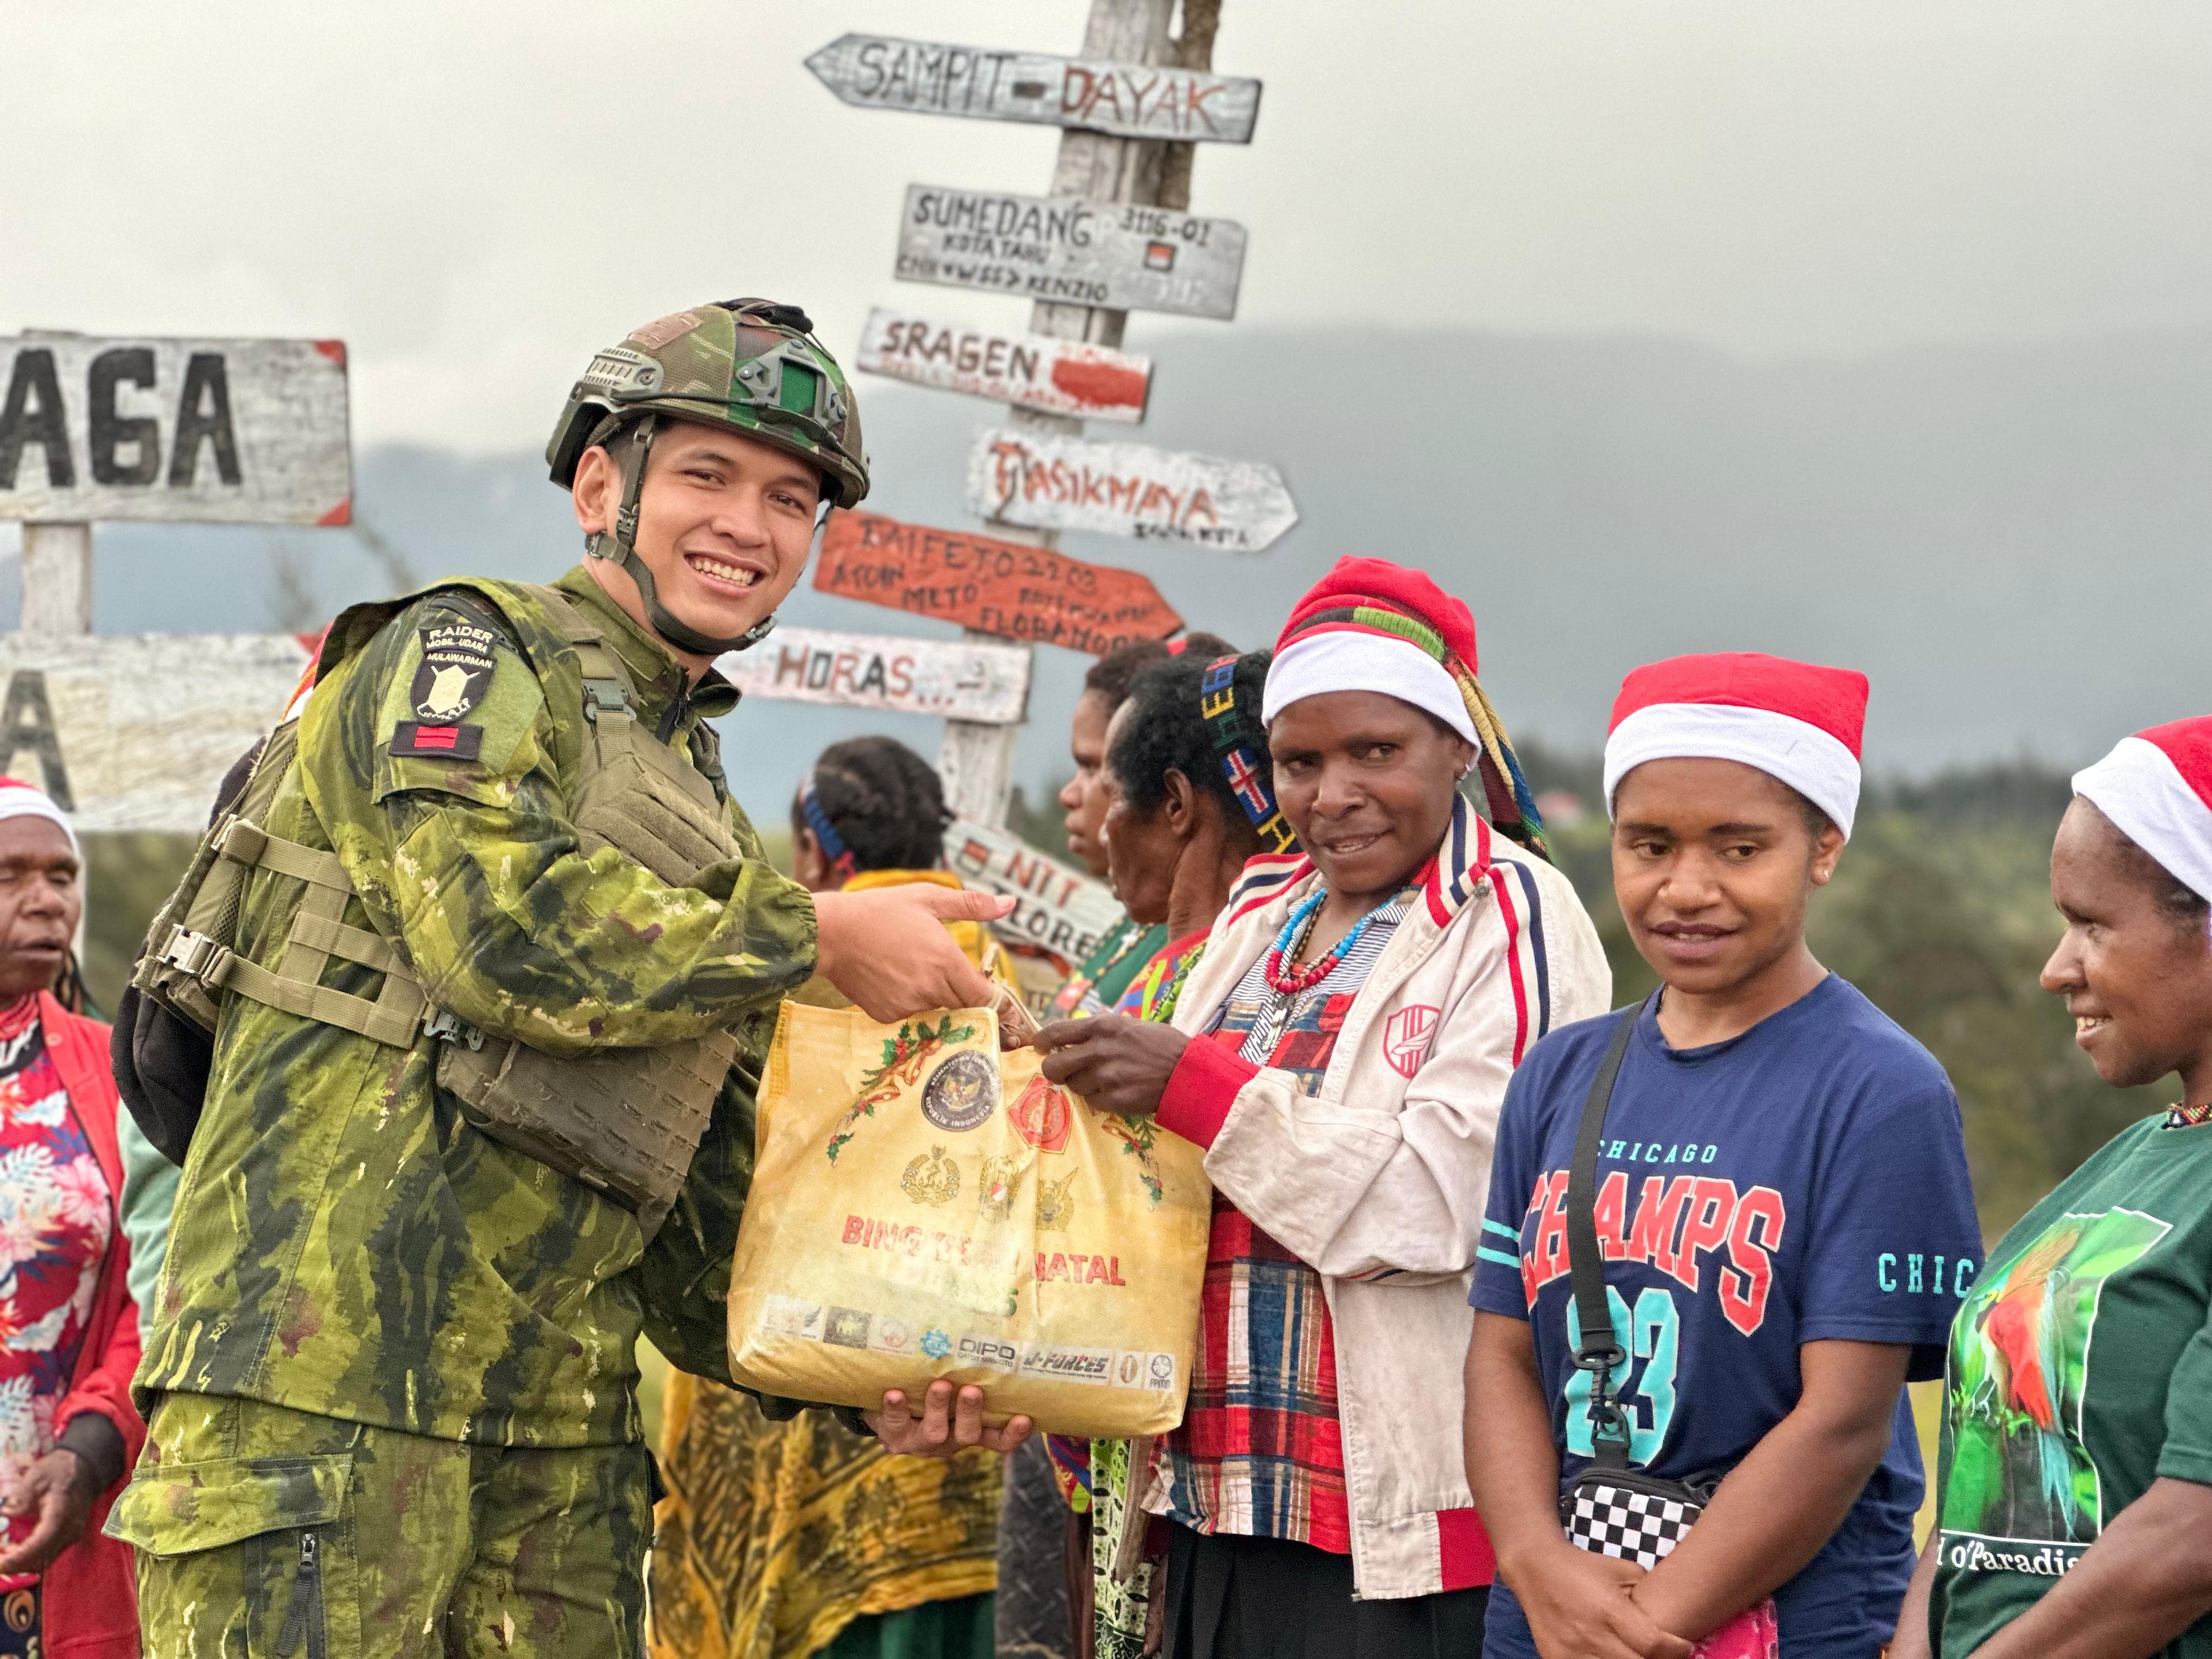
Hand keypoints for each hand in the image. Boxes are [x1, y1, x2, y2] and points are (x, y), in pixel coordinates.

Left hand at [0, 1447, 98, 1575]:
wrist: (86, 1468)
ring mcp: (72, 1534)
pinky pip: (49, 1554)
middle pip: (43, 1557)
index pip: (42, 1541)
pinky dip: (31, 1558)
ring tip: (3, 1556)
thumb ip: (22, 1494)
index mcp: (61, 1512)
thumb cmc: (60, 1470)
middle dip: (17, 1565)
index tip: (1, 1564)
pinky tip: (16, 1551)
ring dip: (23, 1564)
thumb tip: (7, 1512)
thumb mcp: (37, 1475)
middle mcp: (70, 1528)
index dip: (21, 1556)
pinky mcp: (69, 1536)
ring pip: (46, 1560)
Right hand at [814, 886, 1014, 1022]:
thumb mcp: (928, 898)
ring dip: (934, 996)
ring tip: (911, 968)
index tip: (980, 982)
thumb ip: (972, 905)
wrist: (830, 933)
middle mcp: (930, 989)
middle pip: (962, 1005)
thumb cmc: (879, 910)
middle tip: (941, 968)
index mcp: (946, 962)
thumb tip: (1010, 904)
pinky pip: (910, 1016)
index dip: (986, 992)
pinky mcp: (887, 1016)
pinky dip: (908, 1002)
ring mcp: (908, 1006)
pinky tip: (892, 979)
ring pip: (936, 1010)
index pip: (983, 996)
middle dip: (960, 992)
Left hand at [863, 1381, 1033, 1458]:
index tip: (1025, 1418)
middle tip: (973, 1390)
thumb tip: (989, 1327)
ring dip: (939, 1407)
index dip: (1012, 1434)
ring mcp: (923, 1442)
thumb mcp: (955, 1388)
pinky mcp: (896, 1437)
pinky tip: (894, 1392)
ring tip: (940, 1385)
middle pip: (968, 1434)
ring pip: (935, 1431)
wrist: (888, 1414)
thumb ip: (970, 1372)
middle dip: (971, 1412)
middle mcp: (951, 1439)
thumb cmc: (930, 1394)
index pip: (998, 1439)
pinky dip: (897, 1407)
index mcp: (971, 1429)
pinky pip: (897, 1423)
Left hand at [1032, 1015, 1188, 1117]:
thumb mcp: (1130, 1026)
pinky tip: (1116, 1090)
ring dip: (1082, 1084)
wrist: (1188, 1072)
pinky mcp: (1114, 1100)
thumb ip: (1100, 1031)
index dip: (1042, 1041)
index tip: (1038, 1046)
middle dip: (1053, 1070)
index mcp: (1102, 1027)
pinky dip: (1099, 1098)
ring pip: (1074, 1086)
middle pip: (1054, 1066)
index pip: (1056, 1033)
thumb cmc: (1162, 1044)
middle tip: (1060, 1071)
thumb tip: (1071, 1039)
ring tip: (1103, 1079)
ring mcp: (1106, 1077)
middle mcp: (1099, 1050)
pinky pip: (1092, 1102)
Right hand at [1510, 1540, 1693, 1658]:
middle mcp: (1591, 1634)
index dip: (1676, 1651)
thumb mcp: (1622, 1569)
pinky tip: (1611, 1655)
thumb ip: (1648, 1592)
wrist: (1535, 1568)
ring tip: (1637, 1654)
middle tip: (1664, 1655)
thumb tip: (1676, 1613)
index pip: (1653, 1644)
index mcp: (1609, 1609)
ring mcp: (1571, 1651)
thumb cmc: (1584, 1567)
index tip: (1686, 1647)